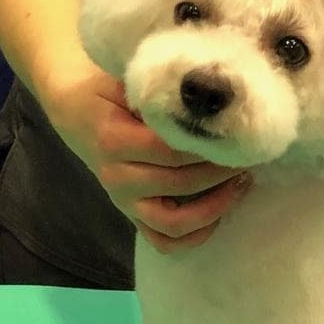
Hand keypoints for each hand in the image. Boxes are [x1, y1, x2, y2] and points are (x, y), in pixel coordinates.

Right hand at [41, 66, 249, 252]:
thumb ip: (162, 94)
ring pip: (173, 222)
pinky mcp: (131, 216)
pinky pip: (164, 241)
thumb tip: (210, 101)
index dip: (208, 146)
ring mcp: (123, 202)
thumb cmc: (109, 92)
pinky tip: (219, 213)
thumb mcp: (129, 82)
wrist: (76, 110)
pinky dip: (194, 236)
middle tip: (247, 155)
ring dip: (214, 207)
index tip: (237, 134)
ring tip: (240, 184)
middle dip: (221, 171)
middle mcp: (117, 176)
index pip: (170, 150)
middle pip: (180, 183)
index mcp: (114, 139)